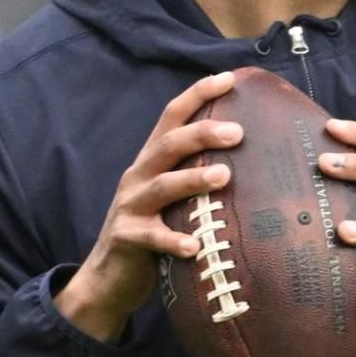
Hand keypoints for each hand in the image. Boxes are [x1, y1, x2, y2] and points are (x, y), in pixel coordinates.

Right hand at [55, 72, 242, 342]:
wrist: (106, 278)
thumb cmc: (153, 230)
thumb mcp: (171, 197)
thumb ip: (196, 174)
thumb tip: (250, 159)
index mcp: (151, 160)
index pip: (172, 116)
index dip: (198, 94)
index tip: (229, 78)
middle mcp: (139, 176)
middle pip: (169, 144)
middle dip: (202, 133)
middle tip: (238, 132)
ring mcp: (130, 207)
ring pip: (163, 186)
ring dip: (194, 180)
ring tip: (224, 178)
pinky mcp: (127, 239)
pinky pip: (152, 237)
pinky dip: (173, 240)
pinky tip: (194, 246)